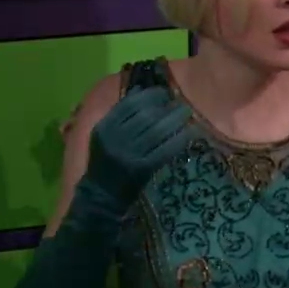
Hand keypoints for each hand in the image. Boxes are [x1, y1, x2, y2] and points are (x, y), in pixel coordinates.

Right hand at [82, 86, 193, 205]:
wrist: (101, 196)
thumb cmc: (104, 163)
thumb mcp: (103, 137)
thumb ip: (118, 115)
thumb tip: (140, 91)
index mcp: (104, 128)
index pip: (129, 104)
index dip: (149, 95)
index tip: (163, 92)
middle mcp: (116, 139)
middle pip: (145, 116)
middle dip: (164, 106)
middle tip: (179, 102)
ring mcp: (129, 155)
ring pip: (156, 131)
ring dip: (174, 120)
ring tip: (186, 113)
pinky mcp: (142, 169)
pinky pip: (163, 150)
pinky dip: (177, 140)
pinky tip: (187, 134)